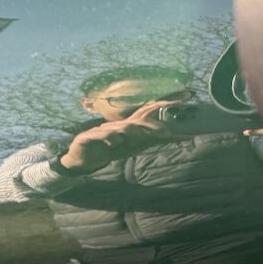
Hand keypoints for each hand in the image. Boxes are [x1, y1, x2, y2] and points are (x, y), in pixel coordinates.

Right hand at [58, 99, 182, 171]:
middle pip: (135, 121)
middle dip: (150, 125)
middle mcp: (117, 125)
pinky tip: (116, 143)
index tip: (179, 103)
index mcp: (128, 126)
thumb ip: (154, 140)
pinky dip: (109, 138)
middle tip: (165, 134)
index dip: (162, 106)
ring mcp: (102, 129)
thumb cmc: (111, 149)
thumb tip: (178, 136)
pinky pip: (100, 135)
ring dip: (132, 131)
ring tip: (141, 136)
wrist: (83, 160)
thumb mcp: (134, 147)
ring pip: (120, 127)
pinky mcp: (89, 137)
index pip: (146, 113)